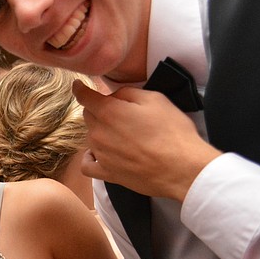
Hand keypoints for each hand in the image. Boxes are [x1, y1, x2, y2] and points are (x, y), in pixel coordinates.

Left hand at [73, 81, 221, 201]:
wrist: (182, 169)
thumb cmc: (172, 132)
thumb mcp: (155, 100)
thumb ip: (128, 93)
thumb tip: (113, 96)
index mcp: (109, 112)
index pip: (85, 97)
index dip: (80, 89)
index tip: (77, 85)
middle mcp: (99, 133)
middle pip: (89, 116)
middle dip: (99, 111)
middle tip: (121, 113)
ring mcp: (100, 155)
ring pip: (90, 137)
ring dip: (100, 132)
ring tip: (122, 135)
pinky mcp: (106, 173)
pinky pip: (87, 164)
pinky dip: (90, 157)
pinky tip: (99, 154)